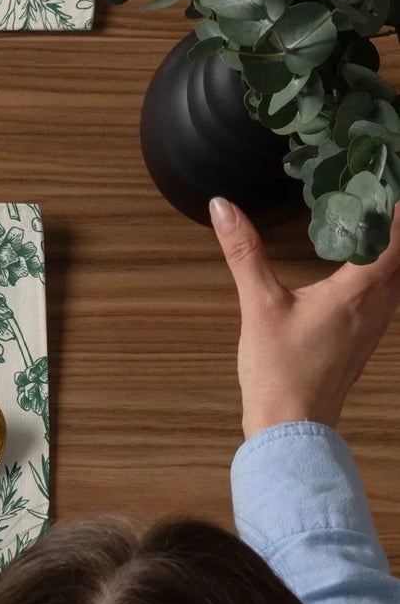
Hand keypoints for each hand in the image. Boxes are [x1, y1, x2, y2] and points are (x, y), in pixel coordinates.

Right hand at [210, 197, 399, 438]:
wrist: (291, 426)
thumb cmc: (279, 370)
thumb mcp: (258, 306)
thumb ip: (244, 253)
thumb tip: (223, 207)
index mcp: (359, 289)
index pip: (397, 234)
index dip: (395, 205)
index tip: (384, 177)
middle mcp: (379, 304)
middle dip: (395, 223)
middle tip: (375, 193)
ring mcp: (376, 323)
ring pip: (399, 274)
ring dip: (393, 247)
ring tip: (373, 220)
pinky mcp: (365, 338)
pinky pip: (388, 293)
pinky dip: (385, 270)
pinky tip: (361, 266)